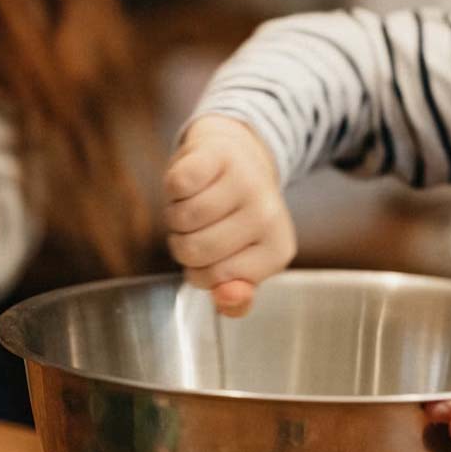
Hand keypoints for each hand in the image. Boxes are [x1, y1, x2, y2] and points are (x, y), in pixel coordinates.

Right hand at [163, 115, 295, 314]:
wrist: (237, 157)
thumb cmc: (234, 218)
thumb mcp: (242, 264)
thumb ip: (235, 298)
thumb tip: (226, 297)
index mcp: (277, 250)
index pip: (213, 279)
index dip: (199, 270)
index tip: (215, 252)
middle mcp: (268, 215)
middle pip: (194, 250)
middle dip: (183, 243)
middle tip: (200, 227)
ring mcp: (246, 181)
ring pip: (182, 218)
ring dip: (175, 215)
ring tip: (194, 203)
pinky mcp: (220, 154)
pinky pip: (176, 185)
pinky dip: (173, 188)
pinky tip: (191, 183)